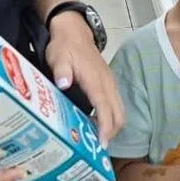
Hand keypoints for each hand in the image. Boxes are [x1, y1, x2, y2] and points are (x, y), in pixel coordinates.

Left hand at [46, 11, 124, 147]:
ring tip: (98, 142)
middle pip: (118, 114)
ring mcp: (110, 84)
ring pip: (120, 111)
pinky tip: (98, 126)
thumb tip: (63, 83)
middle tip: (98, 149)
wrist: (74, 31)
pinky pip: (116, 105)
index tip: (102, 143)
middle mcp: (107, 84)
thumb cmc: (65, 46)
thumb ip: (61, 70)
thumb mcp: (58, 56)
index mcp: (96, 80)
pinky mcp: (109, 85)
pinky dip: (112, 119)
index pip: (105, 108)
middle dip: (112, 133)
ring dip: (113, 127)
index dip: (105, 127)